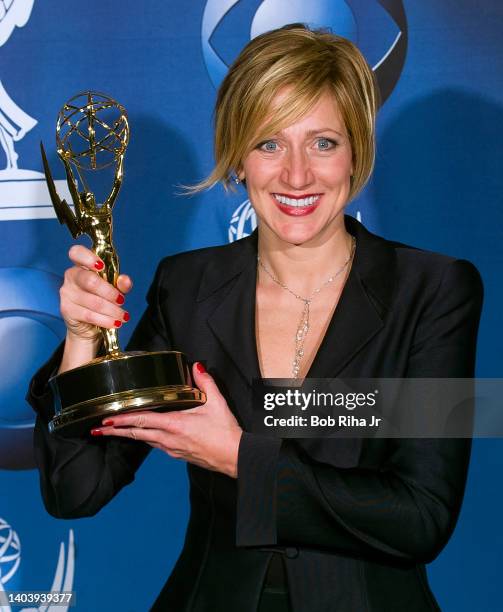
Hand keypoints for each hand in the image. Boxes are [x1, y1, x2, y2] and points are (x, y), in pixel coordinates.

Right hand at [60, 245, 131, 341]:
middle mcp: (71, 276)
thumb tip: (125, 280)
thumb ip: (120, 283)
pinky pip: (89, 315)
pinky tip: (115, 322)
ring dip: (112, 310)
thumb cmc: (101, 300)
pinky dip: (106, 320)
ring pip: (93, 301)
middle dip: (110, 293)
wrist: (88, 326)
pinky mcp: (66, 310)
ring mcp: (67, 293)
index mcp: (82, 265)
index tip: (102, 266)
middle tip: (121, 300)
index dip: (89, 257)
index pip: (77, 253)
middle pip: (90, 280)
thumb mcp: (114, 289)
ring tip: (122, 316)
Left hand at [92, 363, 243, 477]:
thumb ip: (205, 382)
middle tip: (98, 428)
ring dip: (127, 435)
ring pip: (144, 440)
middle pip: (135, 434)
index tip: (106, 418)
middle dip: (115, 430)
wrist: (234, 457)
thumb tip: (197, 367)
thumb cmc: (225, 433)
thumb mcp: (217, 403)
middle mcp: (168, 439)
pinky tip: (142, 435)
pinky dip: (144, 438)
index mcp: (175, 425)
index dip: (121, 420)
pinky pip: (155, 445)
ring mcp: (171, 449)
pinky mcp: (177, 454)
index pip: (141, 421)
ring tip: (113, 431)